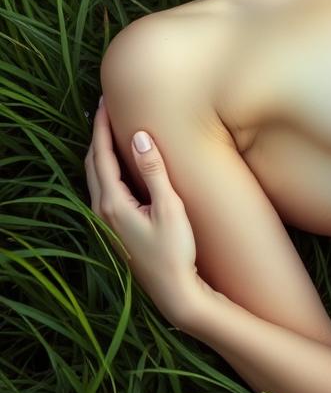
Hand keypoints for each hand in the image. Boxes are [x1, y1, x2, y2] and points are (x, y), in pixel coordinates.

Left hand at [83, 99, 207, 328]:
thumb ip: (153, 170)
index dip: (103, 126)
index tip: (105, 102)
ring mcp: (107, 222)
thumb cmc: (175, 250)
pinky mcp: (116, 228)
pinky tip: (118, 165)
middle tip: (106, 108)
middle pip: (92, 163)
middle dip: (97, 134)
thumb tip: (140, 135)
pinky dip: (105, 167)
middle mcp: (103, 211)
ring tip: (110, 129)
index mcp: (113, 203)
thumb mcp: (169, 207)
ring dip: (100, 150)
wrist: (174, 291)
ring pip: (95, 176)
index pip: (101, 155)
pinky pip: (103, 188)